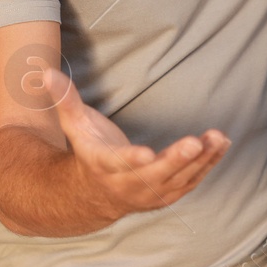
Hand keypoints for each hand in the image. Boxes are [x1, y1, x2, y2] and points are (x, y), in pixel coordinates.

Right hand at [44, 67, 229, 223]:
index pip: (118, 163)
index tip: (146, 154)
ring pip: (179, 178)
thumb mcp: (74, 126)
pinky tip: (222, 143)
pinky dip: (209, 164)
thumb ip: (64, 99)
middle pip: (155, 174)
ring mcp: (151, 192)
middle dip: (177, 160)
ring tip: (217, 137)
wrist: (93, 195)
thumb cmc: (88, 152)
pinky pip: (192, 179)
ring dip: (201, 160)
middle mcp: (128, 184)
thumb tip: (45, 71)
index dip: (132, 160)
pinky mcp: (168, 192)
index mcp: (104, 166)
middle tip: (195, 143)